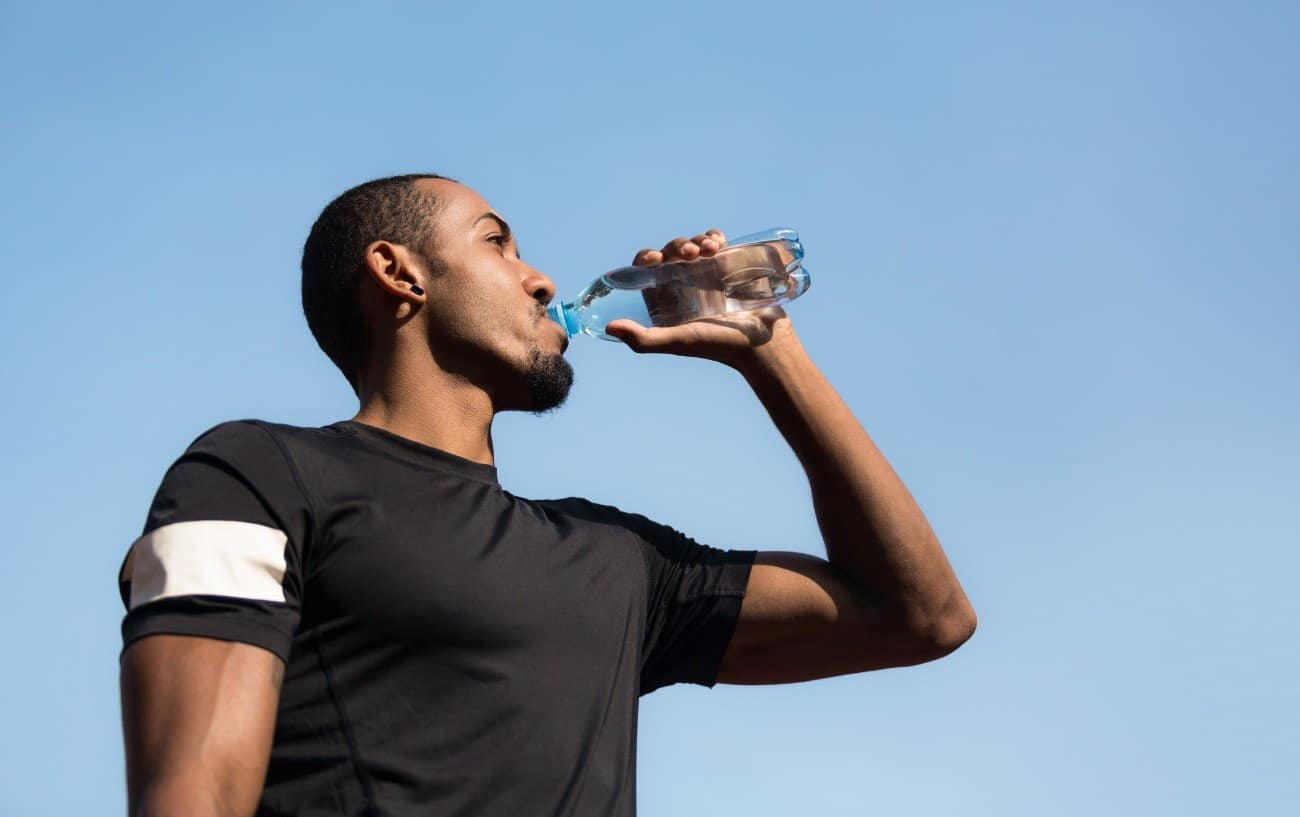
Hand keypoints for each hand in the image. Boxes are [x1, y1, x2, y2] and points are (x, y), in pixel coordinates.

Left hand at [603, 229, 791, 367]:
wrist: (762, 342)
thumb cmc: (719, 345)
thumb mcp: (678, 342)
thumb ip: (644, 340)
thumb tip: (608, 327)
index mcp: (664, 298)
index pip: (645, 268)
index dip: (647, 258)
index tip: (657, 258)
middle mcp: (681, 284)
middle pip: (669, 252)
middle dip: (677, 245)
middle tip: (691, 253)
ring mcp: (705, 273)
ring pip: (692, 243)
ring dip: (697, 239)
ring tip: (710, 249)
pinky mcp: (727, 266)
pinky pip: (714, 241)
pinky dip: (714, 236)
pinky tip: (719, 243)